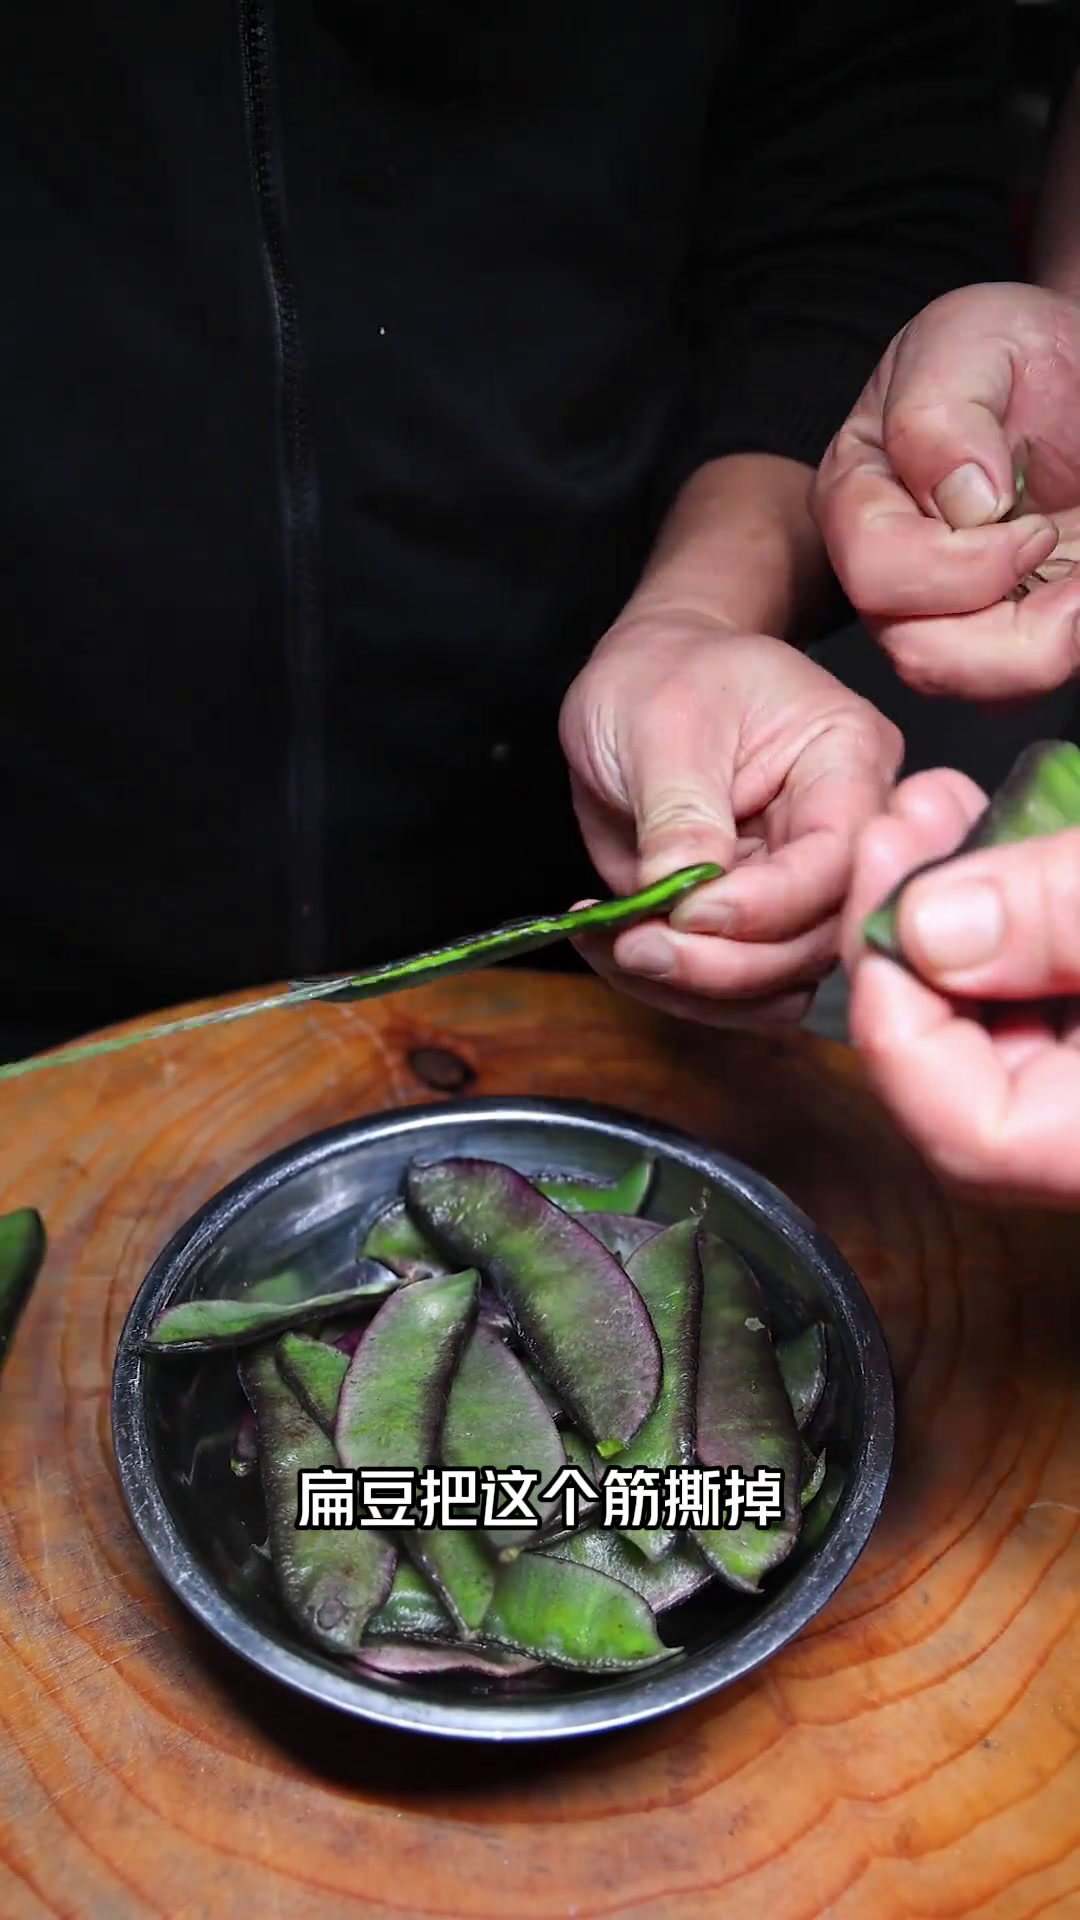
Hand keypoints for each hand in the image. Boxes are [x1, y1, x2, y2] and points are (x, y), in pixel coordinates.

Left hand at [558, 610, 901, 1026]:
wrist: (642, 683)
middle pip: (818, 939)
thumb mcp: (661, 724)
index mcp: (847, 761)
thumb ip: (680, 814)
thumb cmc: (662, 676)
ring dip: (697, 989)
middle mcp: (843, 836)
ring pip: (782, 983)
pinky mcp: (756, 925)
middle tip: (638, 947)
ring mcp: (801, 889)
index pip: (839, 860)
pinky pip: (739, 990)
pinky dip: (678, 990)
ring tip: (619, 945)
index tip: (685, 912)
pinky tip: (617, 946)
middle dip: (725, 963)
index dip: (766, 905)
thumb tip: (686, 898)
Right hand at [812, 283, 1079, 699]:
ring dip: (1047, 651)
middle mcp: (891, 575)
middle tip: (1079, 581)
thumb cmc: (1017, 358)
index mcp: (859, 498)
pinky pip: (1018, 689)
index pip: (878, 569)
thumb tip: (962, 499)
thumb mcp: (971, 340)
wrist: (1072, 377)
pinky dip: (1064, 650)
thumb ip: (941, 413)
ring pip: (973, 688)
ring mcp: (945, 618)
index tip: (1034, 525)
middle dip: (1012, 633)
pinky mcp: (1004, 643)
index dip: (962, 565)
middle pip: (920, 654)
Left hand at [843, 769, 1079, 1206]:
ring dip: (951, 913)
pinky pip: (1044, 996)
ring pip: (999, 1025)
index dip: (900, 1023)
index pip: (968, 1134)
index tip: (887, 907)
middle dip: (911, 940)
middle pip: (967, 1076)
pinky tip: (991, 834)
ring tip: (938, 807)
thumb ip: (1062, 917)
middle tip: (897, 828)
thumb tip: (928, 930)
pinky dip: (1008, 919)